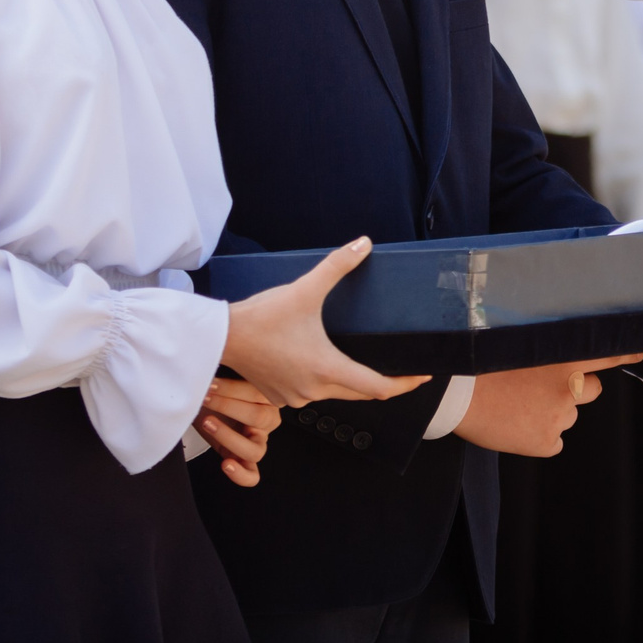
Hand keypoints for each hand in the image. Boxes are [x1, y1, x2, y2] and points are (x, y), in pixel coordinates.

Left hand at [199, 374, 282, 489]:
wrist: (207, 408)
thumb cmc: (217, 392)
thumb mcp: (224, 375)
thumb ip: (228, 364)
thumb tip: (218, 347)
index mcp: (267, 398)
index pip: (257, 394)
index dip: (231, 389)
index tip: (211, 384)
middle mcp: (267, 421)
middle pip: (259, 418)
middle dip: (228, 407)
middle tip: (207, 399)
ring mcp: (258, 442)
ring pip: (255, 449)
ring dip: (229, 437)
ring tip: (210, 424)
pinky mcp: (246, 462)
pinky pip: (253, 475)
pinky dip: (241, 474)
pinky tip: (226, 464)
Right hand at [220, 239, 429, 409]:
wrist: (220, 337)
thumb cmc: (262, 316)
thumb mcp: (305, 289)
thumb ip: (338, 266)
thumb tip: (364, 244)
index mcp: (327, 369)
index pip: (378, 388)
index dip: (404, 384)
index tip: (422, 377)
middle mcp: (314, 390)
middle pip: (361, 393)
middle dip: (384, 383)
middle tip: (403, 371)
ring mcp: (295, 398)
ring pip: (336, 394)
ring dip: (352, 382)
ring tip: (367, 364)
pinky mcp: (280, 398)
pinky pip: (312, 393)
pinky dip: (324, 383)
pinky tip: (325, 366)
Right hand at [456, 356, 642, 456]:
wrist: (456, 394)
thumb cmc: (481, 366)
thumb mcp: (520, 347)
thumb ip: (547, 354)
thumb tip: (562, 364)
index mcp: (563, 358)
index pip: (610, 353)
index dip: (629, 351)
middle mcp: (569, 387)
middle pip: (592, 390)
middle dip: (576, 389)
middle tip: (543, 386)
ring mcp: (559, 417)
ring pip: (567, 416)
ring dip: (552, 412)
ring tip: (518, 405)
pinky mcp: (546, 442)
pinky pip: (552, 440)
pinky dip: (538, 436)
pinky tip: (516, 425)